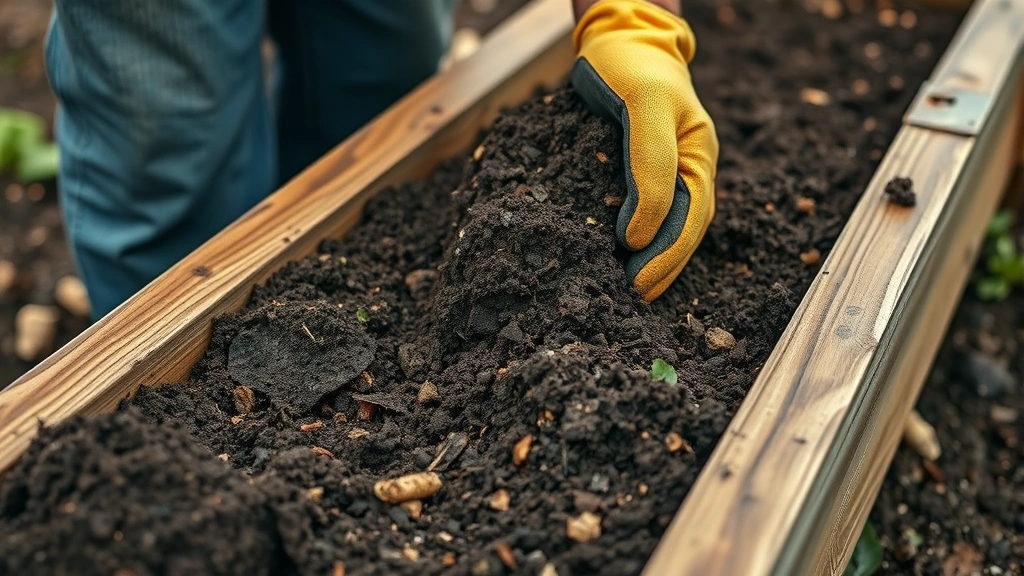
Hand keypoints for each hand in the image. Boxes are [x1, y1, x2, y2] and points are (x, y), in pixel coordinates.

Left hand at [571, 0, 717, 300]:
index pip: (690, 217)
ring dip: (653, 261)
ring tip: (631, 291)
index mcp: (698, 155)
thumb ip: (649, 166)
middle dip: (661, 268)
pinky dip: (639, 241)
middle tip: (632, 299)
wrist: (621, 37)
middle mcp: (689, 167)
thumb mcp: (643, 107)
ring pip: (670, 226)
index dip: (667, 254)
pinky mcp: (644, 170)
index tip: (638, 283)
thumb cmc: (632, 65)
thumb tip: (638, 234)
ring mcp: (669, 169)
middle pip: (684, 230)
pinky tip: (621, 259)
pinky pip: (648, 212)